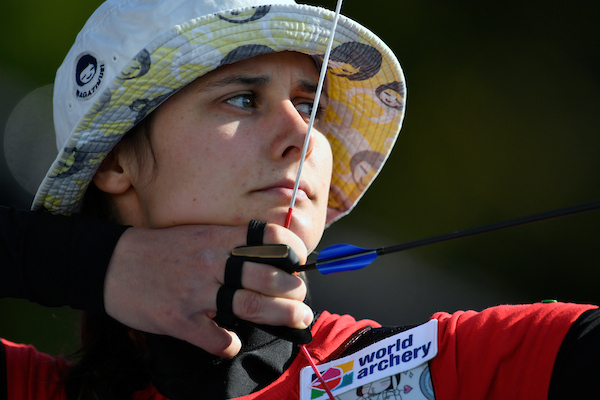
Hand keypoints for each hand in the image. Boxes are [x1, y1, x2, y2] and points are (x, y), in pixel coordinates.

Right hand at [103, 224, 312, 357]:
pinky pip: (216, 337)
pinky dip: (231, 343)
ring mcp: (195, 291)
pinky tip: (234, 343)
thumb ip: (230, 245)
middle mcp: (210, 261)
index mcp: (216, 237)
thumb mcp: (197, 234)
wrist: (111, 264)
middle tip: (303, 300)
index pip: (267, 236)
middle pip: (266, 277)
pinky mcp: (179, 319)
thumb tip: (270, 259)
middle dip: (294, 291)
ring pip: (250, 305)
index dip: (292, 249)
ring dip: (281, 315)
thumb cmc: (162, 250)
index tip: (301, 260)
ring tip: (297, 319)